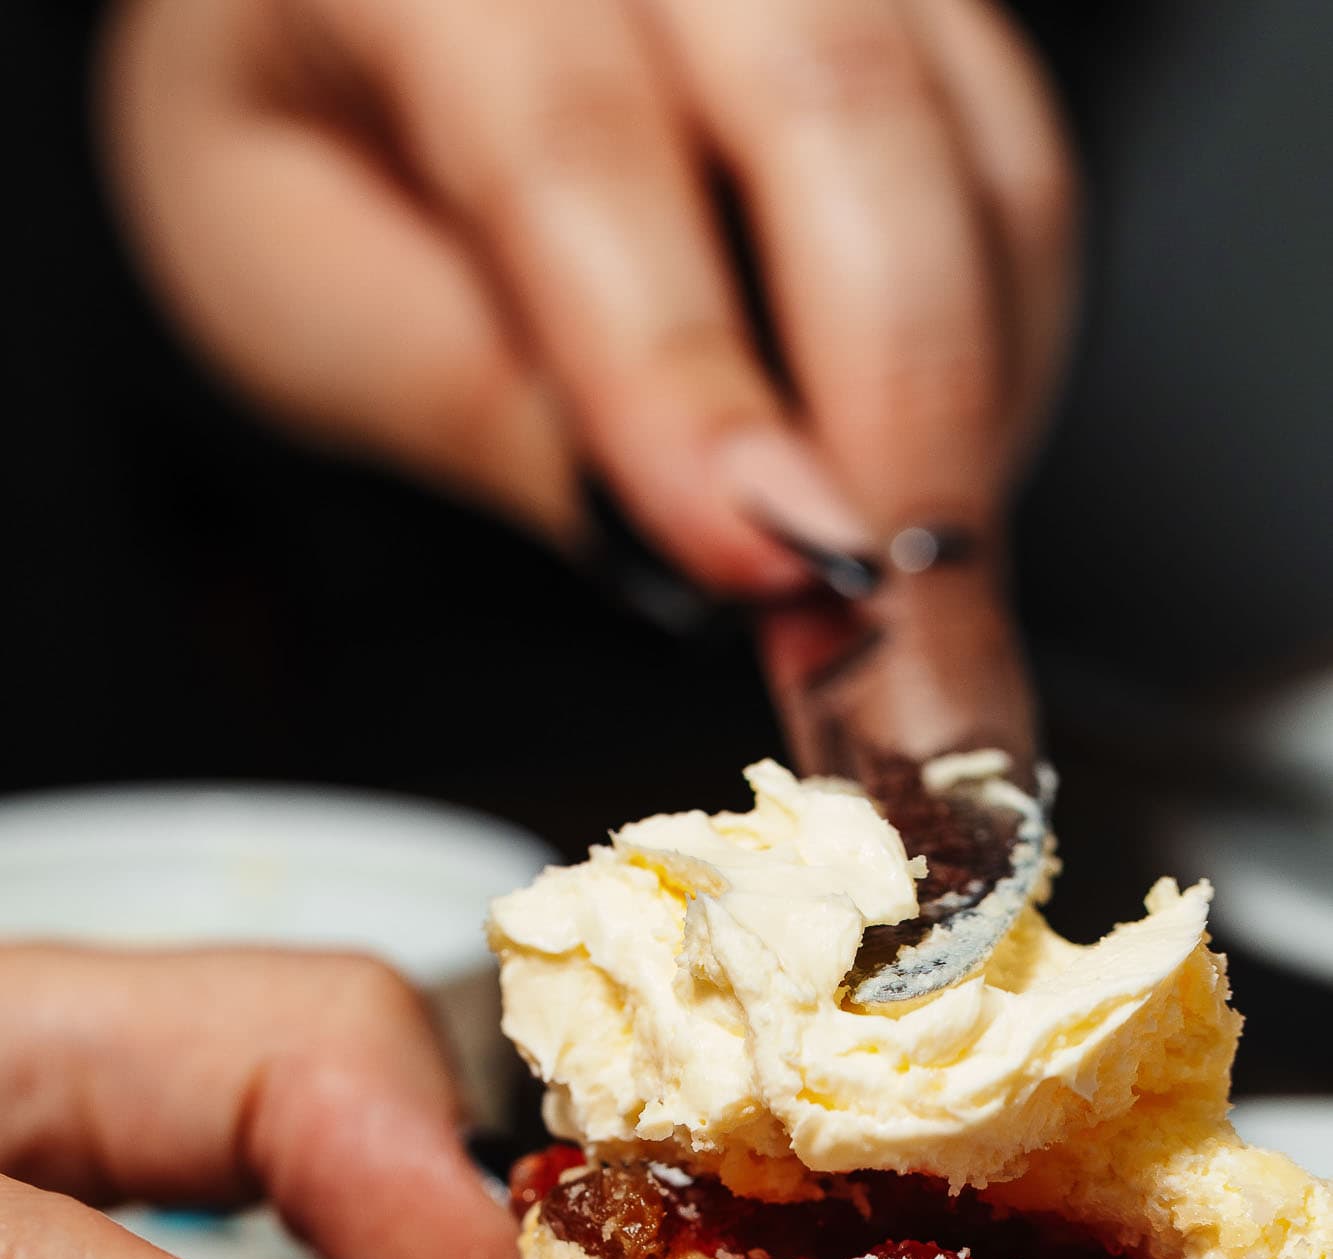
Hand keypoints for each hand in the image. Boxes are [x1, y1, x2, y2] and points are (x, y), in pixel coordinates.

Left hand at [97, 0, 1075, 613]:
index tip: (766, 568)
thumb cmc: (299, 123)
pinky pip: (1015, 176)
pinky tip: (925, 481)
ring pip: (975, 152)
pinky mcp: (910, 10)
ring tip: (920, 606)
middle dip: (904, 424)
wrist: (353, 16)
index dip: (685, 375)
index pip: (577, 140)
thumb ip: (456, 387)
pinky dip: (1001, 358)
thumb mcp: (285, 278)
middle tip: (915, 667)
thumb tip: (672, 545)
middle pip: (838, 113)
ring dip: (974, 409)